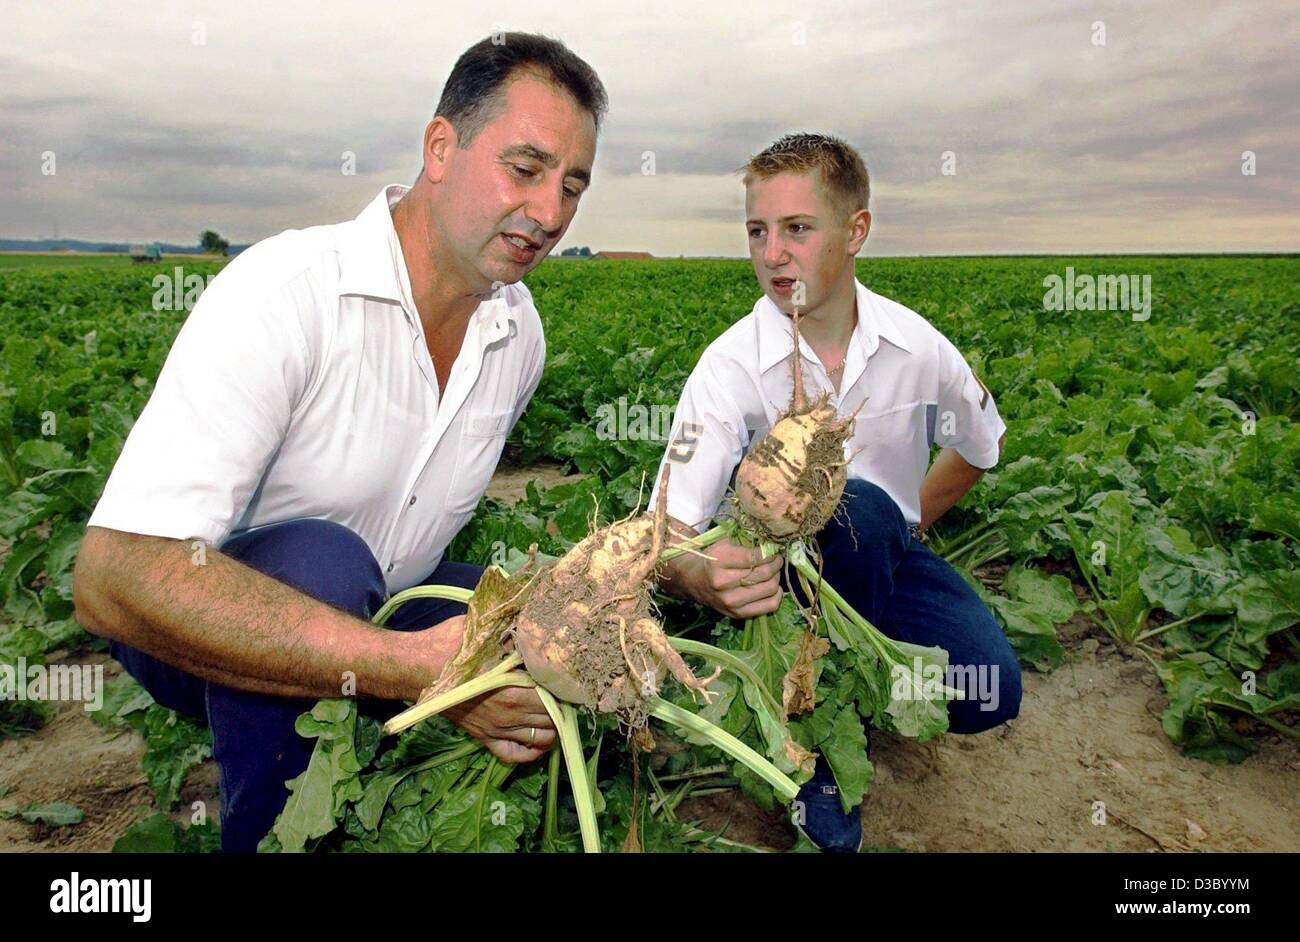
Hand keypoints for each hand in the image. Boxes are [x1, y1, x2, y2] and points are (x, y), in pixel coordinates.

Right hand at [399, 615, 555, 762]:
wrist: (415, 666)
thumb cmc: (449, 644)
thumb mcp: (485, 631)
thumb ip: (514, 632)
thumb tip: (539, 626)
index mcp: (513, 689)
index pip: (556, 695)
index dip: (568, 687)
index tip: (570, 676)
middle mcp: (509, 714)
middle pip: (553, 718)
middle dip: (564, 706)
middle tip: (565, 691)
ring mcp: (496, 729)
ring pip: (539, 739)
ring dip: (552, 728)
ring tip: (555, 712)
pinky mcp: (483, 737)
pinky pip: (514, 755)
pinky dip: (531, 752)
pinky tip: (537, 740)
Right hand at [677, 537, 782, 618]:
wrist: (693, 580)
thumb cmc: (713, 558)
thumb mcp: (724, 542)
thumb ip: (747, 540)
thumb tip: (774, 542)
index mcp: (719, 560)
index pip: (755, 557)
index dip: (770, 552)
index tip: (773, 548)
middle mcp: (723, 582)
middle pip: (764, 573)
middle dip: (776, 563)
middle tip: (776, 558)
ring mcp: (730, 601)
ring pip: (770, 588)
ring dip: (777, 577)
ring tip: (773, 570)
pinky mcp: (737, 613)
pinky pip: (770, 606)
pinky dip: (777, 594)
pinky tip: (772, 586)